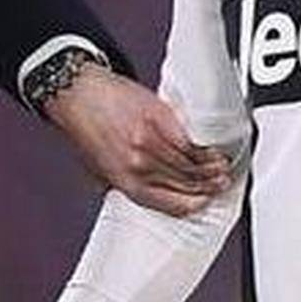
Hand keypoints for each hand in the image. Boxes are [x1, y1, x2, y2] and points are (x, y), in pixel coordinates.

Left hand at [43, 65, 229, 214]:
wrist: (78, 96)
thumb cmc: (87, 129)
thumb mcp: (101, 169)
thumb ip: (125, 183)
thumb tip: (149, 192)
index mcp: (125, 183)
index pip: (170, 204)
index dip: (193, 205)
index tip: (204, 202)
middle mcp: (139, 167)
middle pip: (186, 184)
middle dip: (208, 187)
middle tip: (221, 184)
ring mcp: (150, 144)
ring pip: (192, 164)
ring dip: (212, 168)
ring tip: (223, 168)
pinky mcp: (159, 120)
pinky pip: (190, 141)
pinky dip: (205, 148)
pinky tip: (212, 149)